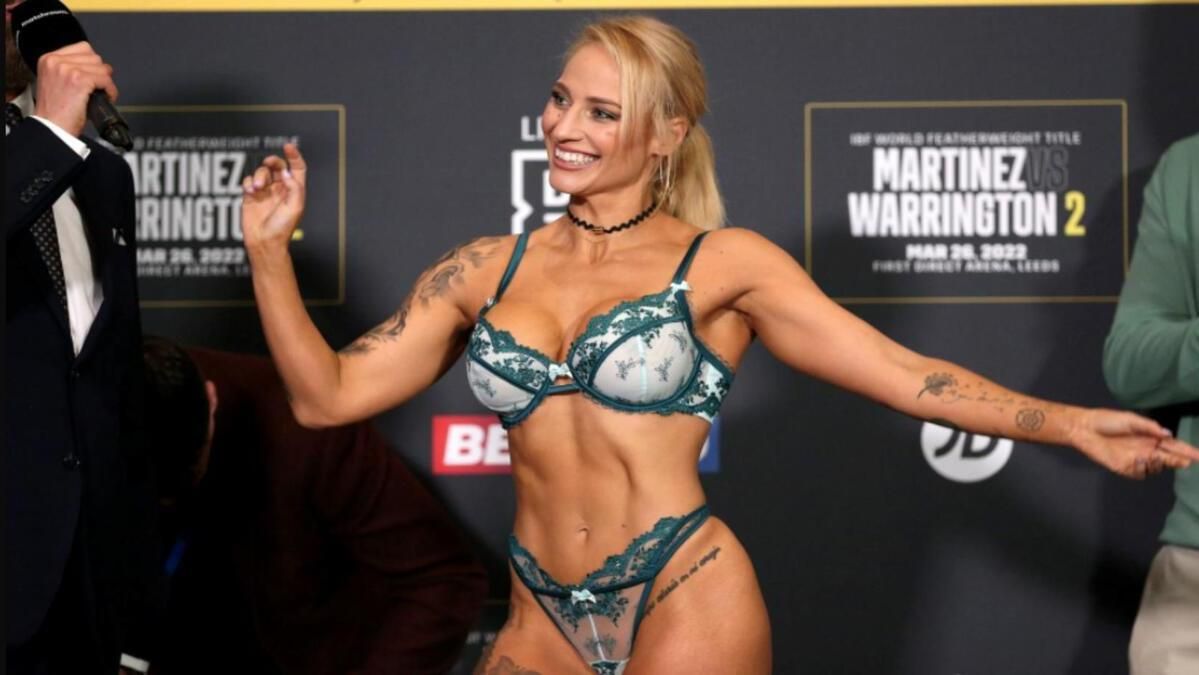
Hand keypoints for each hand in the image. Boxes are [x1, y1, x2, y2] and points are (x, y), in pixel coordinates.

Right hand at [34, 41, 117, 137]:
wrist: (52, 128)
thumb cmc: (55, 113)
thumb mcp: (56, 82)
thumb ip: (69, 70)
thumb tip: (93, 67)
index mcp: (48, 59)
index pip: (82, 48)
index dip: (92, 63)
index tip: (94, 75)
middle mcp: (56, 61)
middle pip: (94, 57)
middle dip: (100, 73)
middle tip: (99, 87)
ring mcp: (67, 69)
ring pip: (102, 68)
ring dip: (106, 82)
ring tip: (102, 94)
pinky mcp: (80, 80)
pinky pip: (106, 80)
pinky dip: (111, 90)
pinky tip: (107, 98)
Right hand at [241, 143, 306, 254]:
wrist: (264, 242)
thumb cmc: (282, 228)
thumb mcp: (295, 207)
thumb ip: (294, 187)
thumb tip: (286, 172)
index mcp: (295, 191)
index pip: (297, 168)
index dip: (294, 156)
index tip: (288, 146)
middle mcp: (281, 189)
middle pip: (278, 166)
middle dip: (273, 161)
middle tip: (268, 162)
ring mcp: (266, 192)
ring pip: (262, 172)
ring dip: (259, 175)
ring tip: (257, 188)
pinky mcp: (251, 196)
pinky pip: (248, 180)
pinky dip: (248, 182)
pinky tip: (250, 192)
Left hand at [1069, 408, 1198, 478]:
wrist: (1085, 428)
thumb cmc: (1107, 420)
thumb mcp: (1130, 419)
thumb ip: (1149, 427)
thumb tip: (1168, 434)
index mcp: (1151, 437)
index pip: (1174, 446)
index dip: (1188, 451)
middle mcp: (1147, 450)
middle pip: (1169, 459)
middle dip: (1180, 461)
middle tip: (1185, 462)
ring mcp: (1137, 460)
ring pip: (1157, 468)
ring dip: (1159, 464)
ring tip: (1153, 455)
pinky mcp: (1125, 468)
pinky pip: (1140, 473)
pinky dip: (1142, 468)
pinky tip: (1138, 459)